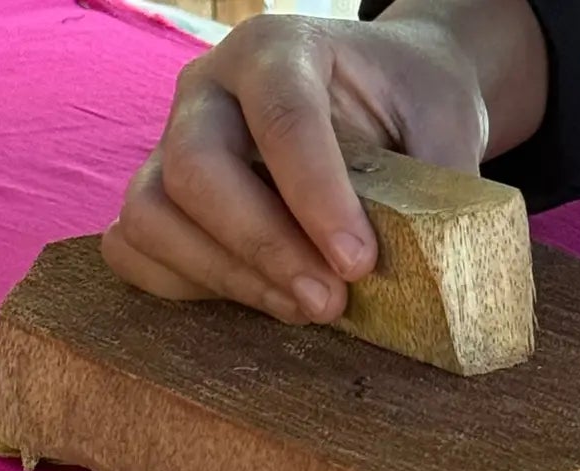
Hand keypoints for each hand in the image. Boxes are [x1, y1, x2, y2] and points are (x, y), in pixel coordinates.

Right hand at [102, 1, 547, 324]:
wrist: (385, 100)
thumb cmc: (411, 109)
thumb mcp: (444, 128)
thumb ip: (438, 191)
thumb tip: (438, 277)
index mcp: (279, 50)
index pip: (281, 115)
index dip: (315, 196)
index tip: (358, 263)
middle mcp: (210, 89)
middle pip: (197, 168)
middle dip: (264, 248)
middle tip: (329, 303)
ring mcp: (173, 144)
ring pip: (153, 214)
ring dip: (226, 278)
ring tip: (303, 311)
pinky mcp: (163, 200)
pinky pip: (135, 248)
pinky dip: (184, 287)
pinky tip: (258, 303)